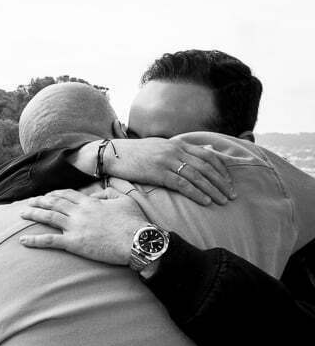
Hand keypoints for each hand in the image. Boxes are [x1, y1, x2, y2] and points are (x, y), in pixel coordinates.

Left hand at [18, 188, 147, 265]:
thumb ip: (109, 193)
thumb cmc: (133, 222)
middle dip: (40, 201)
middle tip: (29, 202)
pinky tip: (22, 240)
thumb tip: (97, 194)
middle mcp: (79, 212)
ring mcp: (75, 227)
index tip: (47, 195)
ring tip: (21, 213)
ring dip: (34, 214)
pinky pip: (50, 241)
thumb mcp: (124, 200)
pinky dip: (35, 240)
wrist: (138, 240)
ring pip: (49, 217)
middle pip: (54, 203)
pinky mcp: (74, 243)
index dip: (55, 194)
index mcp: (90, 202)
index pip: (67, 195)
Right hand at [104, 138, 235, 205]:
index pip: (208, 155)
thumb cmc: (134, 154)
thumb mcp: (159, 148)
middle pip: (207, 166)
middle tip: (232, 195)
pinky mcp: (158, 172)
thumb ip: (178, 152)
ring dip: (213, 189)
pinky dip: (196, 192)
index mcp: (177, 144)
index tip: (229, 182)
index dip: (222, 169)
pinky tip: (205, 201)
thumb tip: (199, 154)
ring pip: (198, 176)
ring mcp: (167, 161)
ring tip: (223, 201)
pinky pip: (183, 184)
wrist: (112, 154)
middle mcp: (175, 150)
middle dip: (222, 182)